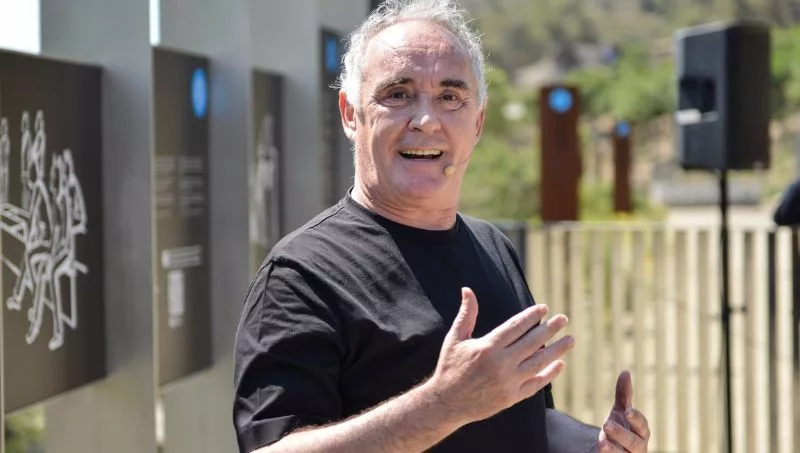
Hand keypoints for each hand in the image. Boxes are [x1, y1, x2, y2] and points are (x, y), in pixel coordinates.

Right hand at [426, 287, 574, 426]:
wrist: (446, 403)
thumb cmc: (450, 367)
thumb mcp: (455, 339)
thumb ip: (466, 314)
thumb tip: (467, 289)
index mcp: (487, 347)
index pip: (516, 327)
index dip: (532, 316)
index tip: (544, 308)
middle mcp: (500, 364)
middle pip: (532, 342)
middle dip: (550, 328)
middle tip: (563, 319)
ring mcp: (508, 382)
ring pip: (539, 363)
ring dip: (557, 350)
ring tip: (570, 339)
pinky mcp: (511, 397)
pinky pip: (535, 384)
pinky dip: (549, 375)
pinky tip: (559, 364)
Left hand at [597, 371, 649, 451]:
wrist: (608, 448)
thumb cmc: (619, 427)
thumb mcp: (620, 410)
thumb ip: (624, 394)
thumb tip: (625, 372)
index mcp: (641, 432)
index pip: (642, 425)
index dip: (636, 419)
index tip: (627, 411)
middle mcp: (636, 446)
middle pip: (634, 443)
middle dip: (622, 434)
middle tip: (606, 425)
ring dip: (612, 450)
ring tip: (601, 442)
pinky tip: (598, 450)